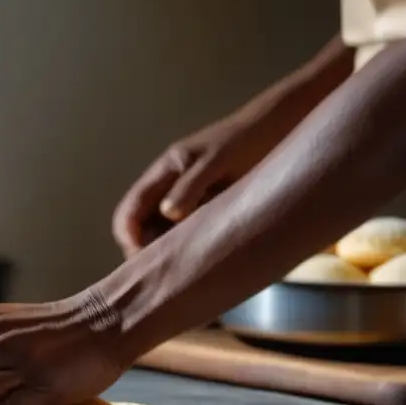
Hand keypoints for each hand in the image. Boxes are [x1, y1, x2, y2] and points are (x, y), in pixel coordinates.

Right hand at [112, 111, 282, 257]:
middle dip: (146, 254)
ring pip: (162, 235)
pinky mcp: (204, 209)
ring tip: (188, 272)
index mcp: (162, 174)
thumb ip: (191, 185)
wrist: (276, 128)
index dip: (129, 240)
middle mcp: (166, 190)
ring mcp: (184, 201)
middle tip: (171, 276)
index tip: (146, 265)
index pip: (128, 214)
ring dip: (168, 254)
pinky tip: (204, 260)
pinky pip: (185, 234)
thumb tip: (168, 214)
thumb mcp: (217, 160)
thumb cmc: (245, 140)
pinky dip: (187, 249)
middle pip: (140, 230)